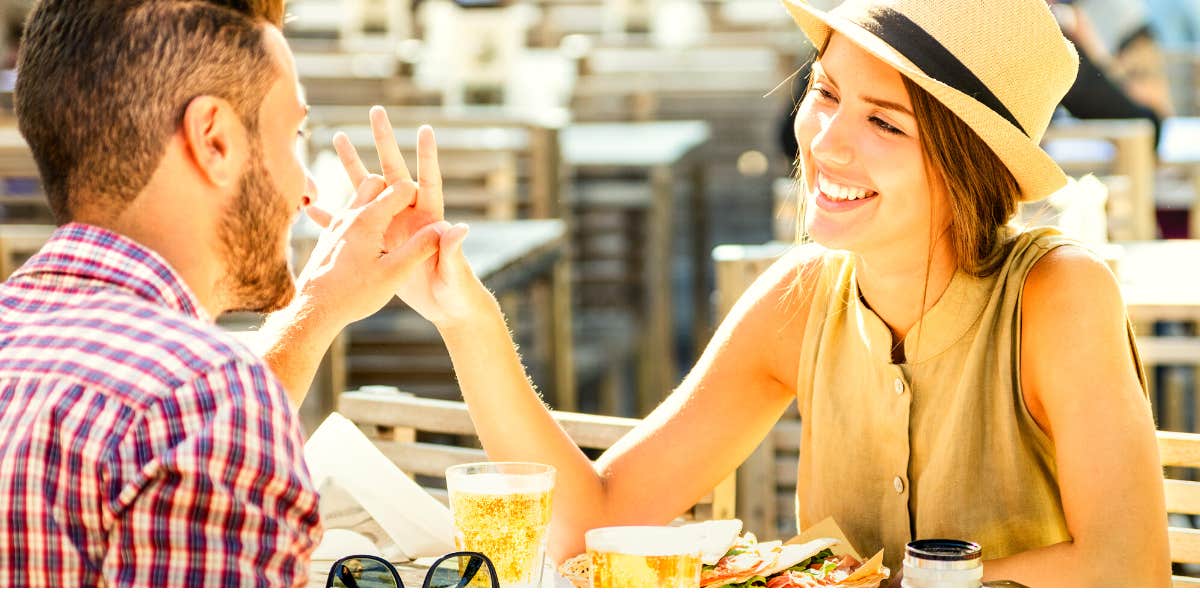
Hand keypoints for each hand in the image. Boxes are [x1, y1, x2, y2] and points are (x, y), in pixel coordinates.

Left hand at [294, 172, 444, 326]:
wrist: (313, 310)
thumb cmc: (355, 294)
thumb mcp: (395, 273)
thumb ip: (420, 247)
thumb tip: (444, 228)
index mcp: (369, 219)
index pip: (401, 189)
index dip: (417, 196)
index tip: (424, 210)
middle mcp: (350, 215)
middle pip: (375, 182)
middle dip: (394, 190)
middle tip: (408, 208)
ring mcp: (336, 226)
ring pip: (358, 197)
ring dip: (376, 201)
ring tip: (389, 216)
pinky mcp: (329, 238)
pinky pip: (346, 216)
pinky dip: (360, 217)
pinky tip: (361, 229)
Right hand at [327, 107, 495, 327]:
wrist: (445, 307)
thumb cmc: (457, 291)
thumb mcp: (454, 273)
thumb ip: (453, 251)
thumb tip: (461, 228)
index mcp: (431, 217)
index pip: (429, 180)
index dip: (428, 156)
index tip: (425, 128)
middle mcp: (410, 214)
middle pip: (394, 172)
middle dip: (385, 142)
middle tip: (376, 111)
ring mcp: (392, 226)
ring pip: (368, 189)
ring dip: (352, 165)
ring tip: (339, 136)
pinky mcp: (379, 242)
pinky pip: (349, 225)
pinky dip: (332, 215)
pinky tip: (312, 203)